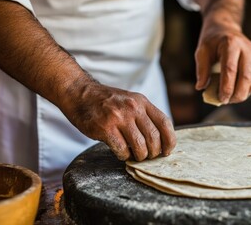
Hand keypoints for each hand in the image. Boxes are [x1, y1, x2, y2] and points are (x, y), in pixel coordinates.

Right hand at [60, 83, 175, 160]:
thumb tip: (161, 139)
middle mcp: (133, 108)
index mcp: (142, 102)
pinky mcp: (105, 128)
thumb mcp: (131, 101)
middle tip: (149, 156)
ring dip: (140, 156)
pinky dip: (124, 156)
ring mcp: (119, 118)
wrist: (80, 94)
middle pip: (154, 138)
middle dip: (154, 152)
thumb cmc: (107, 102)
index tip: (167, 151)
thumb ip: (145, 115)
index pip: (164, 123)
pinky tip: (122, 153)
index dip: (170, 140)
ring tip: (135, 156)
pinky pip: (122, 150)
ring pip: (140, 147)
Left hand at [195, 25, 250, 103]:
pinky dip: (246, 90)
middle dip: (237, 94)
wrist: (226, 28)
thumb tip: (201, 87)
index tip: (221, 99)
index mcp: (231, 44)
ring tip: (230, 98)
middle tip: (225, 101)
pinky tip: (236, 92)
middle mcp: (246, 48)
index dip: (226, 87)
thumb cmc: (212, 41)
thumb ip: (202, 69)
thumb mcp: (202, 51)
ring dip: (242, 94)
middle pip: (246, 77)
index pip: (230, 69)